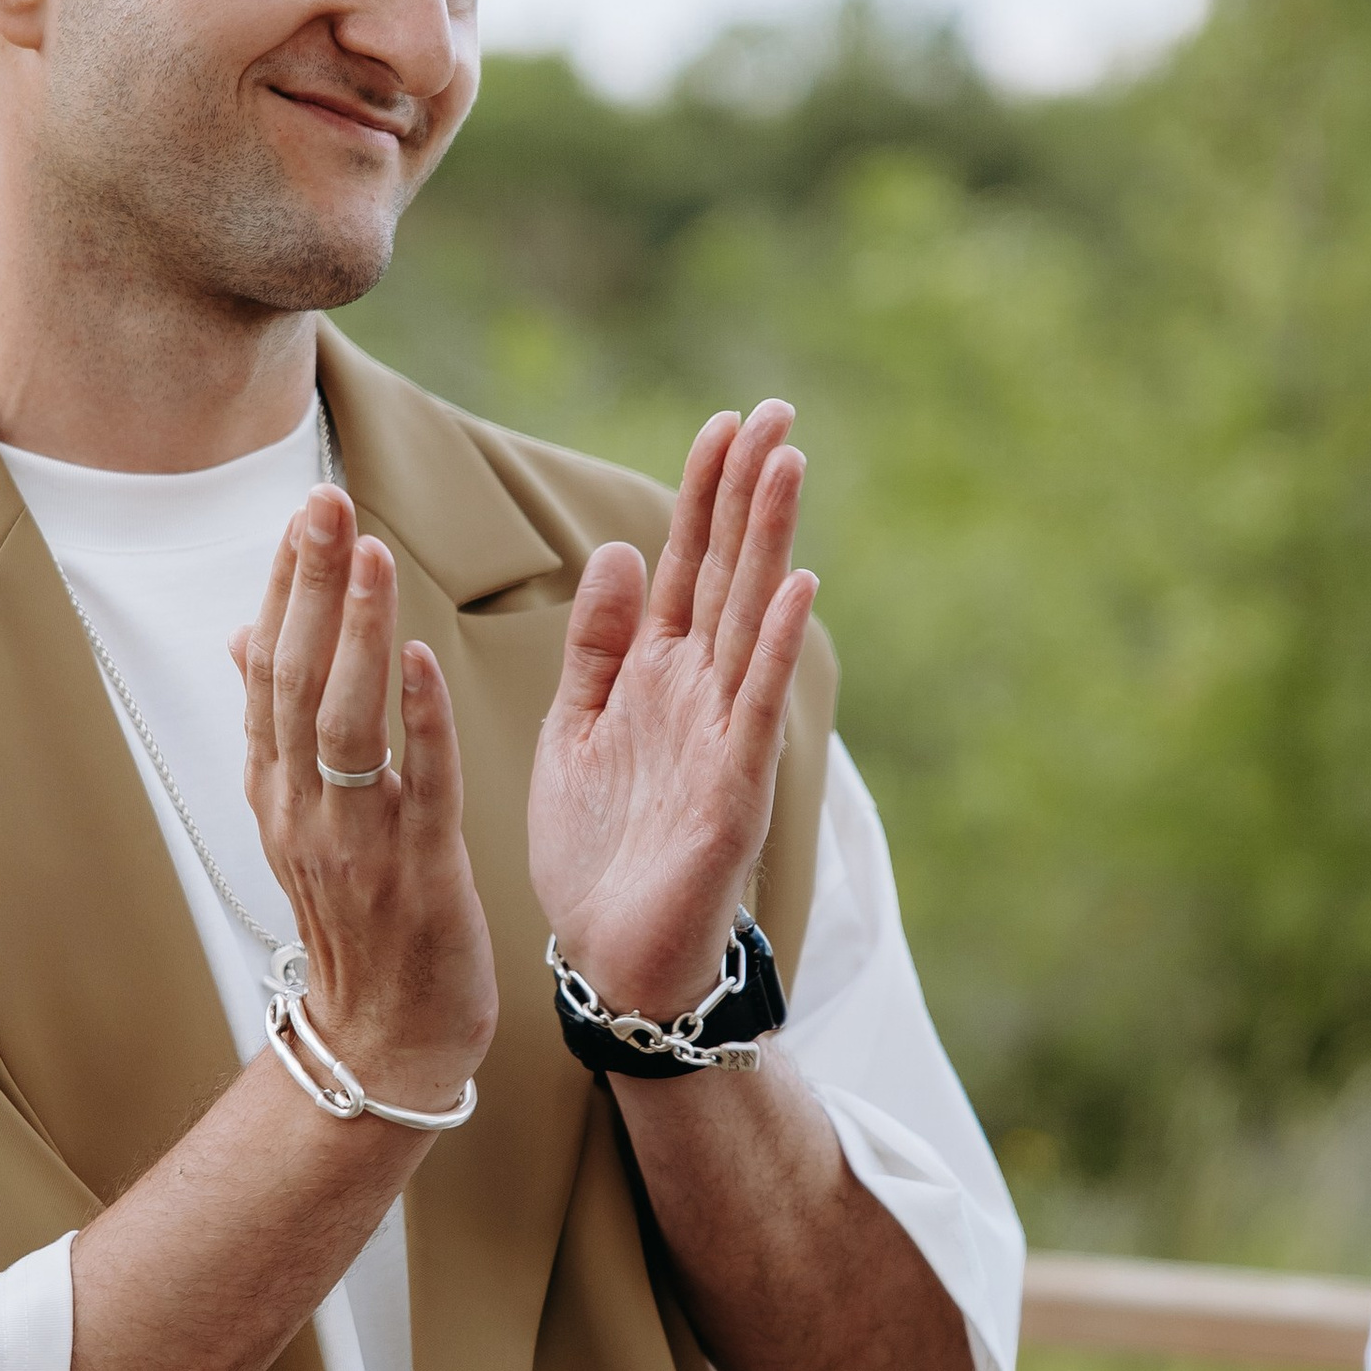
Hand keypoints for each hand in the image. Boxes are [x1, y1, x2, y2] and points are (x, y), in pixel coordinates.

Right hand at [233, 485, 496, 1113]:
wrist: (384, 1040)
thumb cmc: (356, 921)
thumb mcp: (300, 820)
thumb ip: (278, 728)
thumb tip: (244, 633)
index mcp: (277, 790)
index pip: (271, 670)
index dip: (285, 589)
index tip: (304, 512)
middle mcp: (303, 810)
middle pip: (297, 681)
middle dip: (311, 588)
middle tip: (326, 501)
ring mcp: (356, 844)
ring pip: (346, 725)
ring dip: (356, 636)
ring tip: (369, 555)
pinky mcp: (418, 875)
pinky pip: (416, 789)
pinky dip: (417, 723)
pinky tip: (417, 660)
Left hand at [530, 404, 816, 1018]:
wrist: (612, 960)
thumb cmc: (598, 851)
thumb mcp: (576, 728)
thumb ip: (596, 644)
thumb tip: (614, 548)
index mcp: (654, 675)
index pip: (683, 564)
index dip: (702, 493)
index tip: (723, 420)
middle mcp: (698, 692)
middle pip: (724, 572)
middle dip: (746, 492)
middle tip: (775, 411)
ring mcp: (722, 736)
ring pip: (746, 619)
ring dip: (769, 542)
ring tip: (789, 463)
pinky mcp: (733, 789)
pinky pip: (754, 707)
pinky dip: (772, 648)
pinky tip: (793, 588)